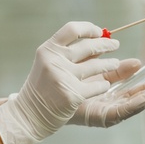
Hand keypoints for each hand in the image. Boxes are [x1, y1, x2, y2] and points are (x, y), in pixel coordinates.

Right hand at [0, 22, 121, 143]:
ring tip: (115, 63)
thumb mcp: (48, 63)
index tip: (100, 31)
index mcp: (48, 50)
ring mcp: (63, 77)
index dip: (89, 28)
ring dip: (110, 63)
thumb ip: (68, 52)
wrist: (29, 115)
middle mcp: (54, 60)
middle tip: (115, 44)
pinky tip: (105, 85)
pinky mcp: (73, 94)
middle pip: (88, 45)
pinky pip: (97, 86)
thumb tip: (98, 38)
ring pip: (97, 65)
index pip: (72, 29)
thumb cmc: (42, 87)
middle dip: (106, 44)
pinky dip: (103, 85)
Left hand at [69, 65, 144, 127]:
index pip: (141, 87)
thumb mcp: (94, 74)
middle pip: (144, 96)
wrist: (43, 107)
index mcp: (115, 94)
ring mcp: (109, 112)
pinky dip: (136, 104)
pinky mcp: (101, 118)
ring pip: (137, 103)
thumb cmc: (67, 88)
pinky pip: (121, 111)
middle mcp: (114, 104)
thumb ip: (113, 69)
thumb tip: (136, 62)